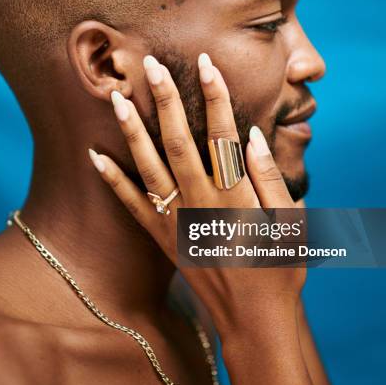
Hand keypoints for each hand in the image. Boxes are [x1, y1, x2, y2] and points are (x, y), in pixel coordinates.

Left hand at [89, 53, 305, 332]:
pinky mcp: (162, 239)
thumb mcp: (290, 223)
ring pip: (149, 167)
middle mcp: (202, 204)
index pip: (223, 135)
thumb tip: (251, 136)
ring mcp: (177, 222)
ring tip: (118, 97)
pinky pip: (132, 206)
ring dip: (133, 130)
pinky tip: (95, 155)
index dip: (215, 96)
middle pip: (179, 142)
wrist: (252, 320)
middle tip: (151, 66)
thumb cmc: (279, 270)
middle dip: (166, 101)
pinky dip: (112, 180)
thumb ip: (270, 178)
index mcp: (237, 197)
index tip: (206, 64)